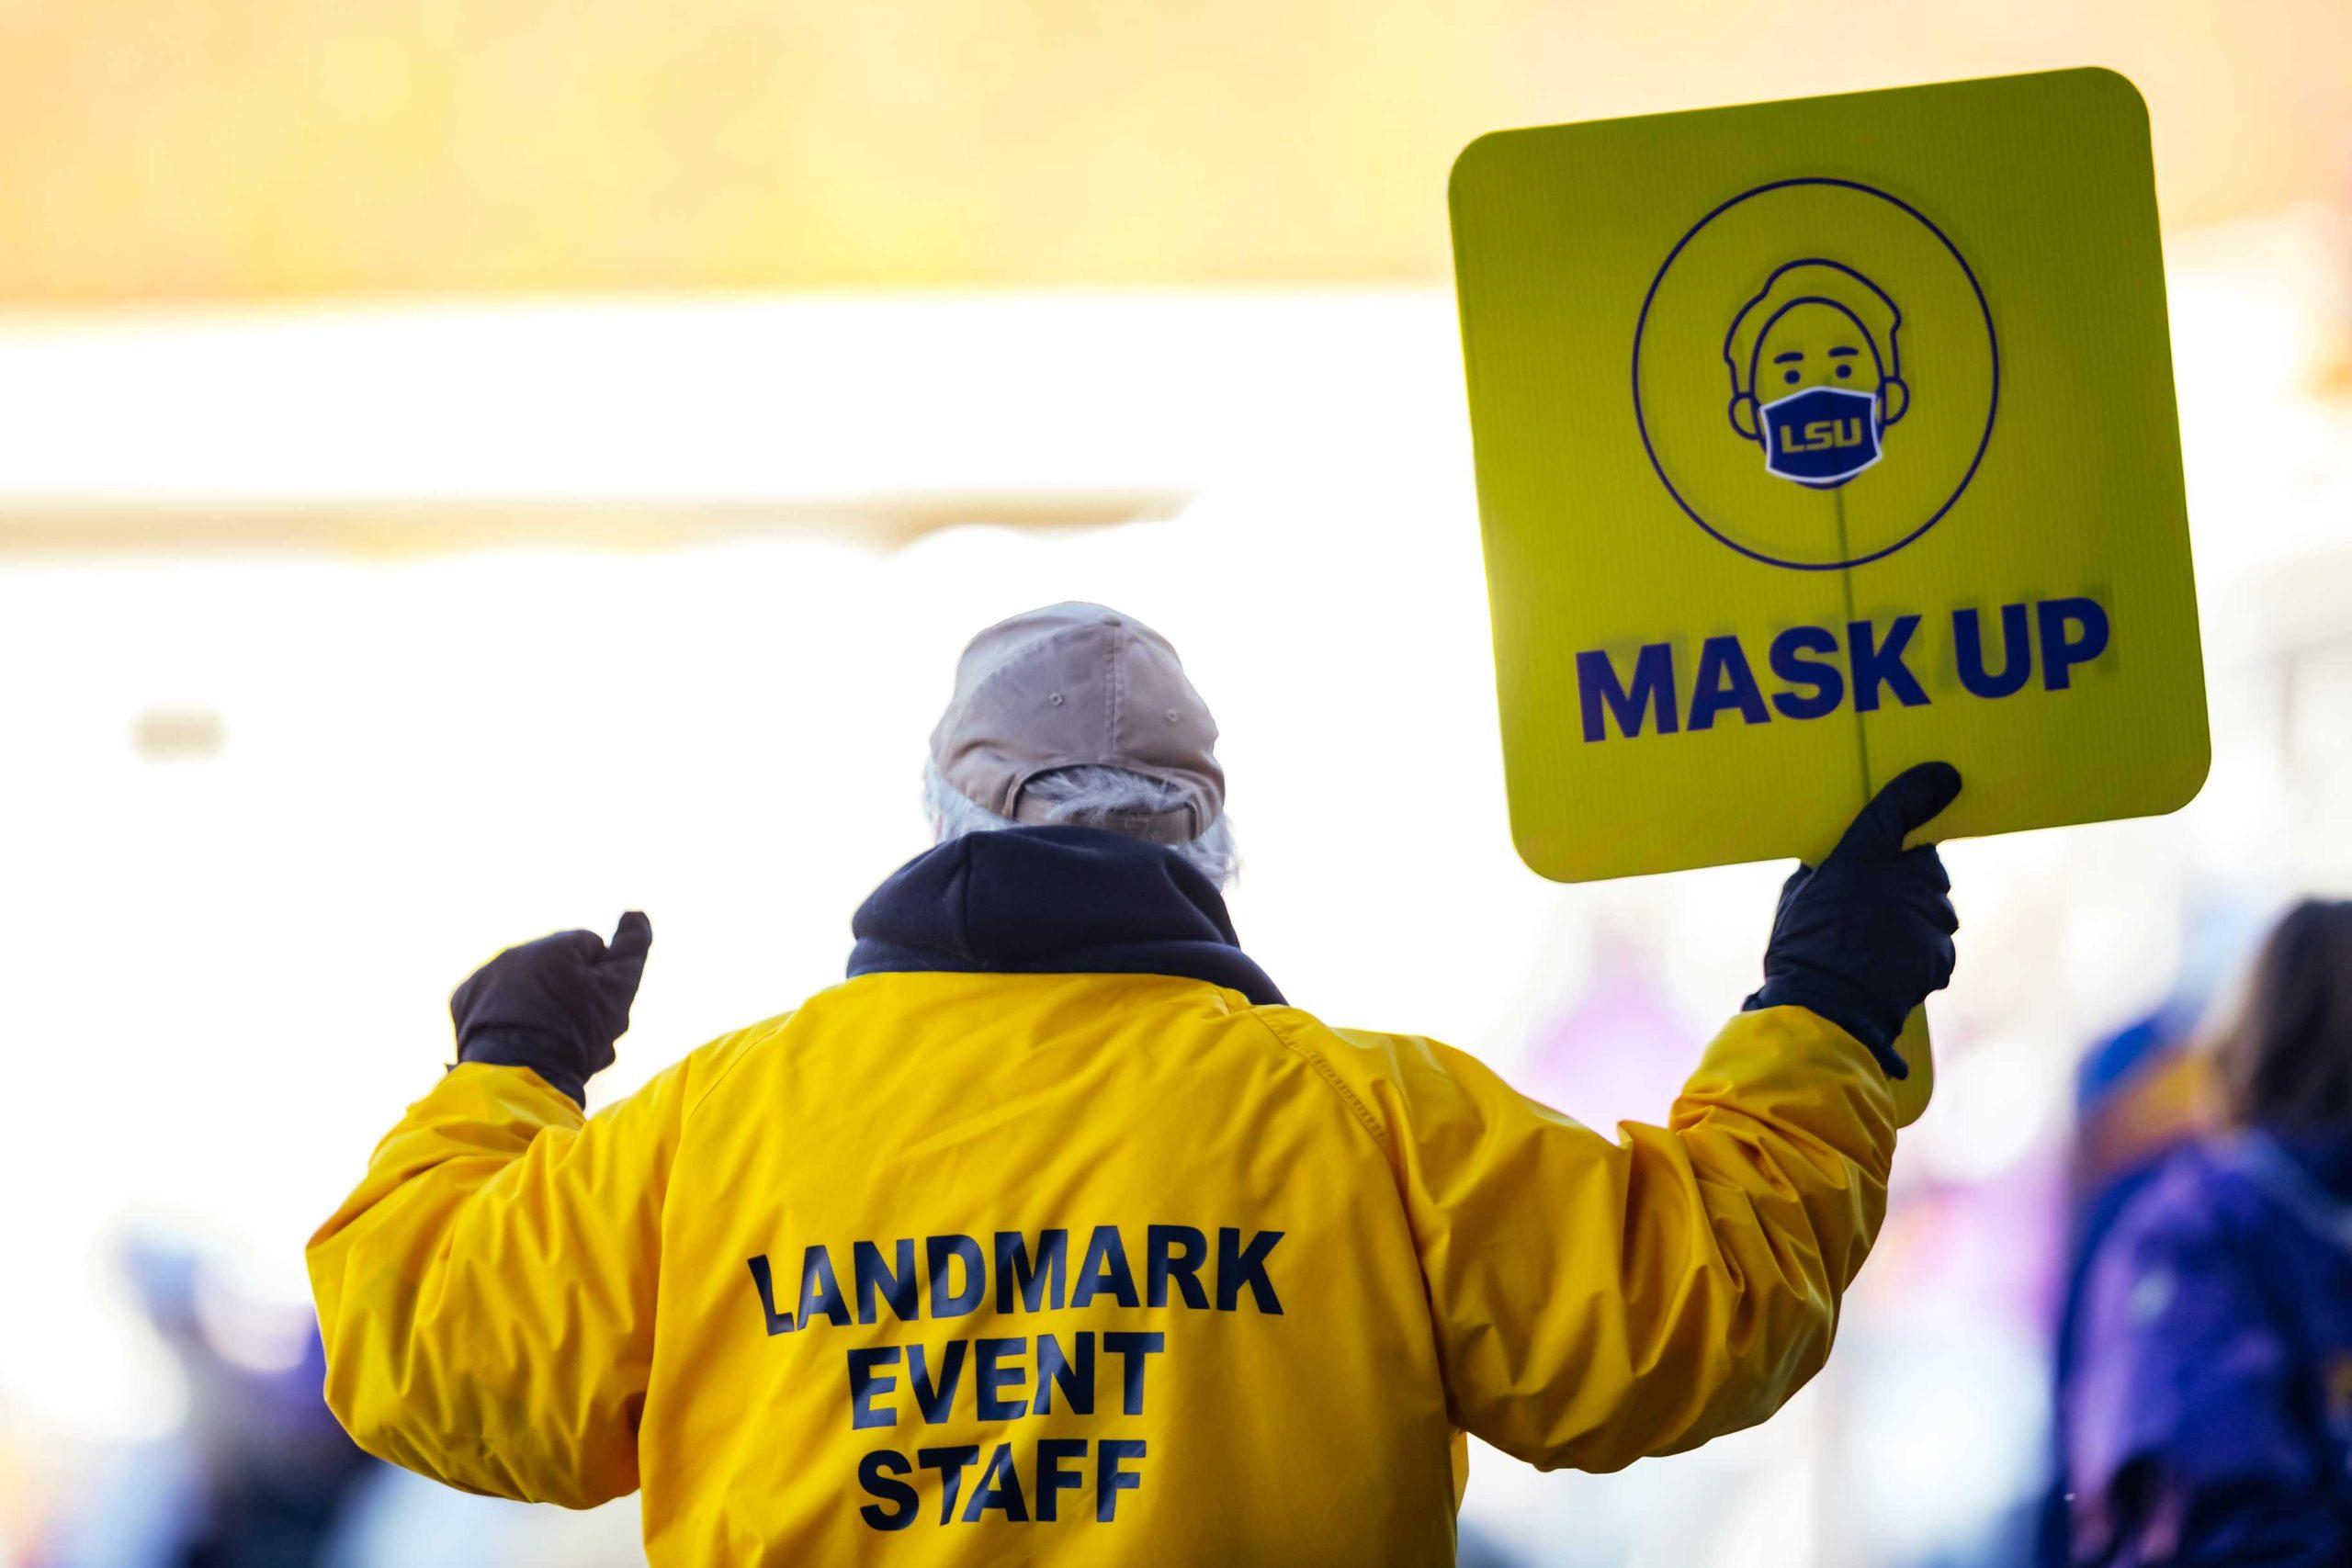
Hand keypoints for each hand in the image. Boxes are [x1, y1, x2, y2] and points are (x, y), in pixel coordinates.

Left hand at [451, 912, 651, 1105]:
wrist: (517, 1077)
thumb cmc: (575, 1033)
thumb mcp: (619, 990)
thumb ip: (634, 946)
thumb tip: (635, 914)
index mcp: (555, 944)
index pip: (593, 949)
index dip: (605, 981)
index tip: (603, 1012)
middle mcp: (516, 951)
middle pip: (560, 971)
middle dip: (575, 998)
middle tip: (583, 1035)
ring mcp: (486, 975)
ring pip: (529, 987)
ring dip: (545, 1009)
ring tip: (553, 1045)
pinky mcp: (464, 1001)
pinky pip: (497, 1003)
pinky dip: (510, 1017)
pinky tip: (522, 1041)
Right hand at [1745, 764, 1960, 1076]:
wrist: (1825, 1010)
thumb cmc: (1801, 953)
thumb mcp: (1796, 898)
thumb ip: (1823, 870)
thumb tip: (1832, 859)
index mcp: (1858, 859)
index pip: (1893, 811)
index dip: (1918, 792)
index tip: (1943, 776)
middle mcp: (1900, 881)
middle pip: (1926, 867)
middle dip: (1911, 881)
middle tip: (1877, 905)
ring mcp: (1926, 918)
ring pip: (1936, 908)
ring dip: (1919, 919)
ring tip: (1880, 946)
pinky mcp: (1941, 954)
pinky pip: (1938, 945)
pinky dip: (1922, 954)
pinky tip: (1891, 969)